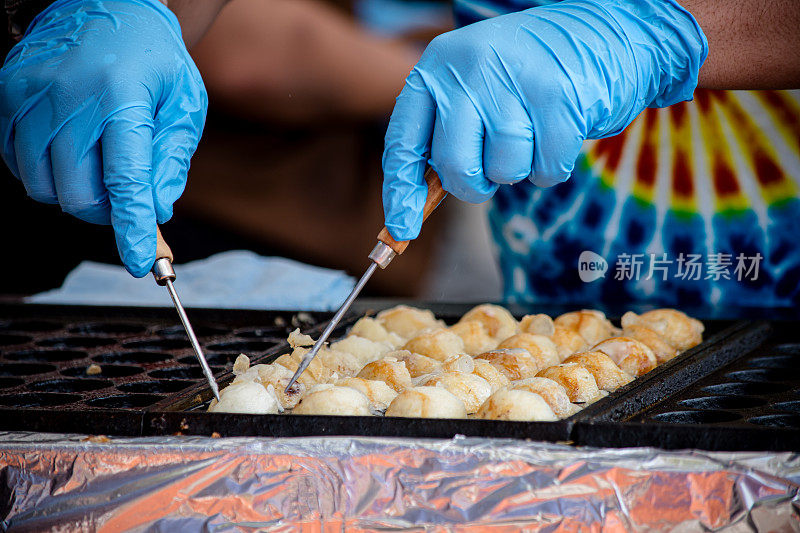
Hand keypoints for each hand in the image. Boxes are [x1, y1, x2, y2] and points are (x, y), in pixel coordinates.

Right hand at [0, 0, 206, 275]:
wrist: (109, 3)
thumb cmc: (154, 59)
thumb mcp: (184, 105)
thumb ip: (171, 160)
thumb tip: (157, 210)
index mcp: (124, 100)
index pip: (126, 181)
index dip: (132, 229)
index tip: (140, 263)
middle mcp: (72, 98)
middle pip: (79, 194)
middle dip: (106, 211)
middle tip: (123, 196)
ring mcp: (33, 95)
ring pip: (43, 185)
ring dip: (73, 193)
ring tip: (97, 165)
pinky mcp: (10, 92)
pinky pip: (16, 161)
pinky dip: (43, 172)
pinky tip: (68, 152)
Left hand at [381, 0, 706, 239]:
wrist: (594, 33)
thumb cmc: (521, 79)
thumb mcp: (470, 93)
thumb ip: (443, 139)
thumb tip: (412, 210)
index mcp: (436, 68)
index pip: (404, 142)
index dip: (401, 192)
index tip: (402, 229)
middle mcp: (468, 68)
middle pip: (454, 165)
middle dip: (473, 185)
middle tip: (492, 170)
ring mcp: (514, 78)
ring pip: (503, 170)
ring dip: (518, 171)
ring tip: (530, 136)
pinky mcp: (559, 95)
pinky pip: (546, 169)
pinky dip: (551, 168)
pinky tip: (555, 137)